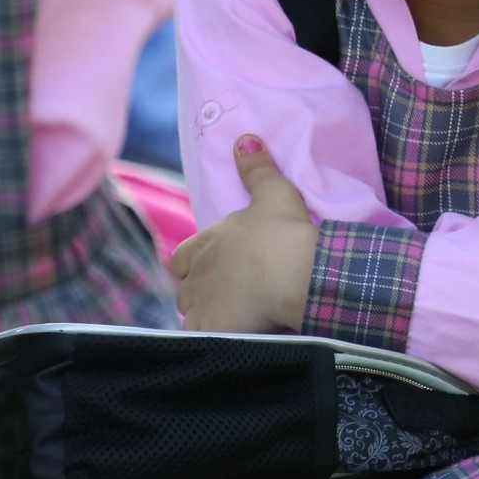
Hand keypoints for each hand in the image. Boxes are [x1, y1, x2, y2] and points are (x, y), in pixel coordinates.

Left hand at [168, 136, 314, 335]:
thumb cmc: (285, 233)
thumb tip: (244, 138)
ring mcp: (201, 305)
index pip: (182, 258)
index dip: (194, 264)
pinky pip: (201, 340)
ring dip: (204, 317)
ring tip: (231, 320)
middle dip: (198, 294)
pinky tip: (232, 339)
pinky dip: (213, 339)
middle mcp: (196, 275)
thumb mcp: (275, 193)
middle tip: (226, 297)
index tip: (214, 269)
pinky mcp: (211, 331)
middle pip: (184, 290)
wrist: (296, 274)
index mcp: (206, 243)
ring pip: (190, 316)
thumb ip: (256, 168)